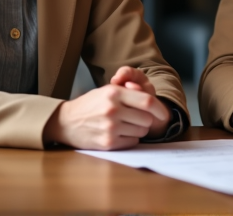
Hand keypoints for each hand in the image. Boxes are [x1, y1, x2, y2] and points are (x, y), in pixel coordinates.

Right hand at [43, 77, 169, 149]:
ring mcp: (110, 127)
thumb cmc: (90, 104)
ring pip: (141, 131)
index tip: (165, 114)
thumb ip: (128, 91)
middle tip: (135, 117)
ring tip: (124, 124)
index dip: (160, 108)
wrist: (67, 121)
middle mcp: (113, 109)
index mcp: (114, 93)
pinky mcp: (108, 143)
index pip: (146, 101)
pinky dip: (130, 139)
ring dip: (137, 129)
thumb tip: (151, 99)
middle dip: (145, 119)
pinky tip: (118, 133)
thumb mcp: (107, 90)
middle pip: (146, 118)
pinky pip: (132, 142)